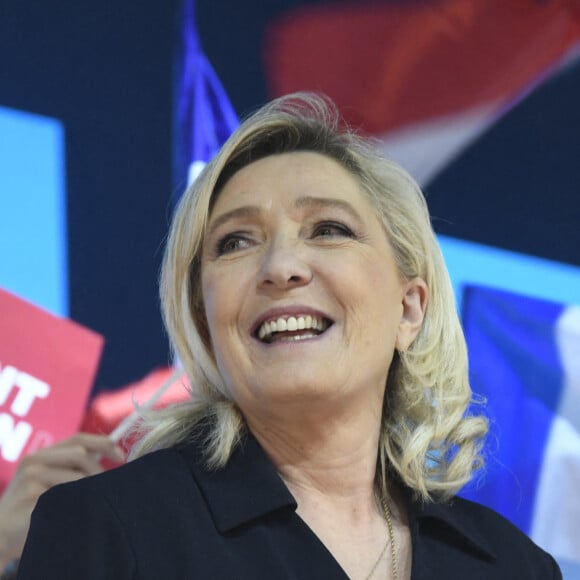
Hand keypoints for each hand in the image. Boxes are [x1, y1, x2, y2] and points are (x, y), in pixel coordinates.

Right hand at [0, 433, 123, 568]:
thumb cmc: (31, 509)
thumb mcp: (49, 482)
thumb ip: (71, 468)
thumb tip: (110, 454)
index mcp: (41, 455)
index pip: (78, 439)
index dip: (103, 443)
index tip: (120, 454)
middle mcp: (34, 462)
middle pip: (80, 455)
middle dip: (99, 470)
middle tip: (110, 486)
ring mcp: (30, 479)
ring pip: (76, 477)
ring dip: (91, 490)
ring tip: (94, 501)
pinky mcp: (31, 498)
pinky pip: (66, 496)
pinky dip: (79, 502)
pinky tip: (79, 511)